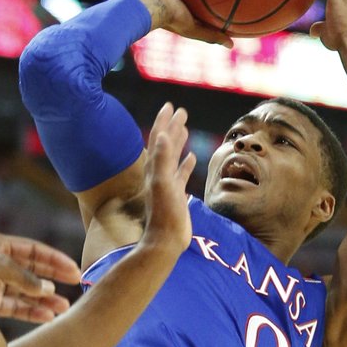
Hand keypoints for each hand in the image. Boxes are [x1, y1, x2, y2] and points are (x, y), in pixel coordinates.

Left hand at [0, 233, 82, 328]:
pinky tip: (47, 316)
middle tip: (75, 283)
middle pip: (32, 269)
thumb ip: (26, 278)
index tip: (73, 269)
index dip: (54, 259)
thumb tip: (46, 289)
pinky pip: (16, 306)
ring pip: (25, 291)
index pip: (33, 250)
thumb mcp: (0, 268)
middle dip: (53, 277)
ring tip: (64, 307)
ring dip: (44, 299)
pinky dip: (31, 311)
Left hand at [140, 103, 195, 255]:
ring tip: (184, 127)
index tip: (170, 106)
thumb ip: (163, 160)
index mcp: (155, 168)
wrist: (164, 241)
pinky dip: (186, 163)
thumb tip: (163, 135)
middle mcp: (158, 173)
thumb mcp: (163, 184)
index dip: (164, 122)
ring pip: (173, 157)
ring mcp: (167, 183)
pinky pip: (181, 173)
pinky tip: (192, 157)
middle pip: (165, 144)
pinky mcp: (175, 194)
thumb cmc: (164, 214)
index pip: (159, 139)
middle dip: (172, 126)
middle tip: (181, 111)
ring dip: (178, 141)